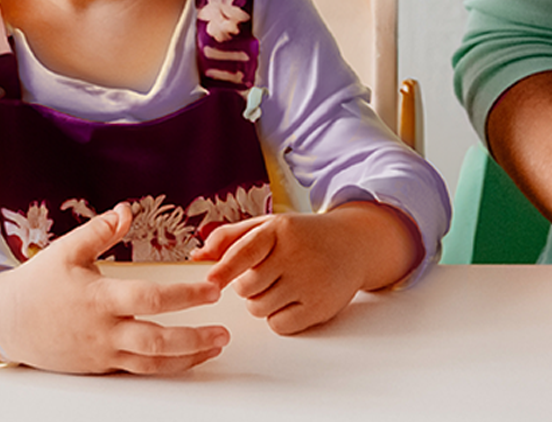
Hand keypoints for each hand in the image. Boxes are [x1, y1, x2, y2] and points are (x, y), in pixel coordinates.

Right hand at [0, 203, 228, 373]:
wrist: (5, 323)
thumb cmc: (38, 283)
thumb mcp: (67, 250)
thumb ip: (100, 231)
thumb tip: (128, 209)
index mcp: (99, 298)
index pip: (149, 299)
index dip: (183, 296)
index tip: (211, 288)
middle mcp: (103, 331)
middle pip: (155, 342)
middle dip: (194, 339)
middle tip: (224, 331)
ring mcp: (102, 353)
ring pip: (151, 363)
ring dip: (187, 357)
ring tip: (217, 345)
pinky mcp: (100, 366)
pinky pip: (139, 370)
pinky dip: (167, 365)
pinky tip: (188, 357)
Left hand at [193, 203, 420, 334]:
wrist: (354, 245)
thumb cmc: (304, 235)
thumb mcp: (269, 225)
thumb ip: (231, 237)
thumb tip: (197, 257)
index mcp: (279, 229)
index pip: (244, 252)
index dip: (224, 270)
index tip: (208, 283)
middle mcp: (295, 254)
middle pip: (246, 288)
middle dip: (247, 285)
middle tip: (266, 273)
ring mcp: (309, 282)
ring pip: (259, 308)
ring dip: (261, 301)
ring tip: (281, 284)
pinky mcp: (319, 307)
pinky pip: (279, 324)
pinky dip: (278, 317)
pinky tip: (292, 299)